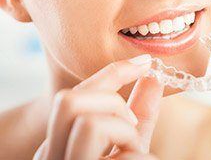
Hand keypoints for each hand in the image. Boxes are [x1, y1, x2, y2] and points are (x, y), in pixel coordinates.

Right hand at [33, 54, 162, 159]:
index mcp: (58, 146)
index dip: (111, 72)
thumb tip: (152, 78)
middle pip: (67, 101)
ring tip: (134, 151)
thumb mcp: (129, 149)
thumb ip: (137, 115)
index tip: (143, 61)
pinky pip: (122, 157)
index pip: (74, 95)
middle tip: (130, 123)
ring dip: (125, 131)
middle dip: (109, 99)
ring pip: (90, 123)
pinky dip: (139, 156)